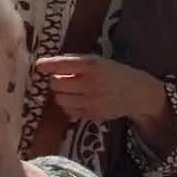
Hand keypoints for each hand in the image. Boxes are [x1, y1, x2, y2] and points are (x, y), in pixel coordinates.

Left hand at [33, 54, 168, 126]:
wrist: (136, 93)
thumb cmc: (114, 73)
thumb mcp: (99, 61)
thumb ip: (76, 63)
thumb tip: (49, 64)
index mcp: (92, 65)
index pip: (63, 64)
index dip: (48, 65)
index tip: (39, 65)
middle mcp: (90, 83)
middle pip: (56, 83)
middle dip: (55, 80)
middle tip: (62, 79)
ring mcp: (90, 101)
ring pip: (60, 99)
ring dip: (60, 94)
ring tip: (71, 90)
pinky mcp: (91, 114)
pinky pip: (68, 111)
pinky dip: (68, 105)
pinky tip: (77, 100)